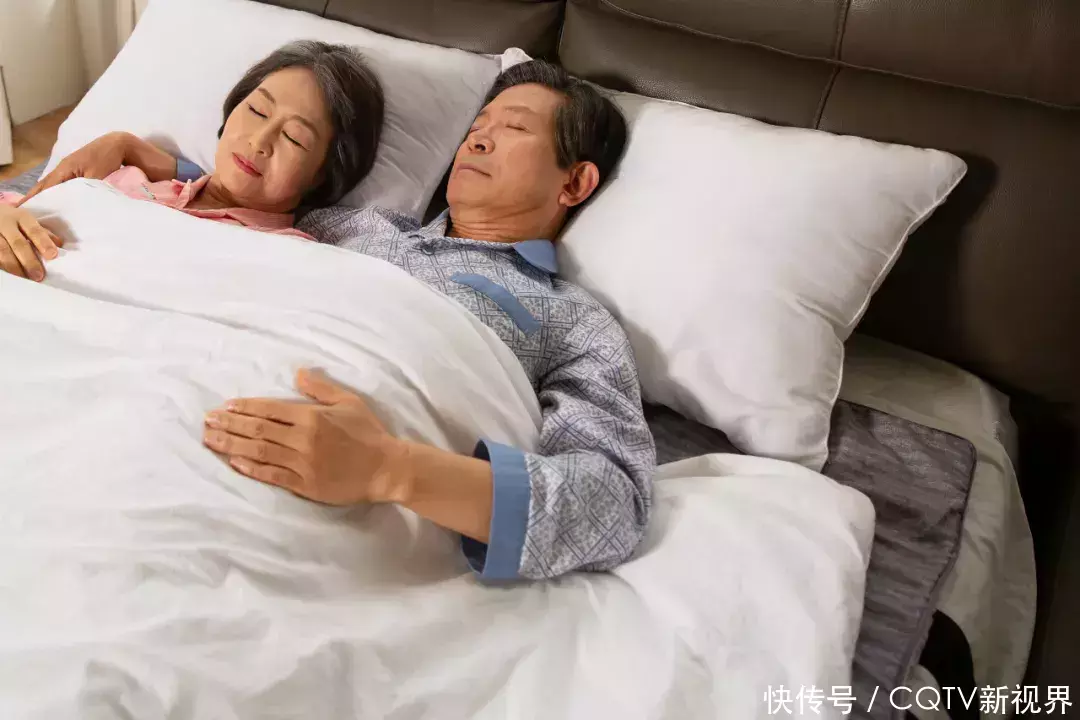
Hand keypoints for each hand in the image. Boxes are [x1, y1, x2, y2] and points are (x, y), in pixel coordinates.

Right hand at [0, 204, 62, 280]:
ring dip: (13, 266)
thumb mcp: (27, 222)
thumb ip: (43, 233)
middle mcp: (6, 224)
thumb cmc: (13, 221)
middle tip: (38, 275)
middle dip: (29, 260)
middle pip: (18, 243)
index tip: (52, 255)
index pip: (34, 230)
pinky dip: (1, 266)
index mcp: (21, 218)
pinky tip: (9, 274)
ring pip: (2, 251)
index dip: (44, 242)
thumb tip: (60, 245)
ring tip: (24, 278)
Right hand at [18, 131, 132, 204]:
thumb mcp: (95, 176)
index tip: (25, 210)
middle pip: (44, 186)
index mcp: (63, 170)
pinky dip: (54, 192)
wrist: (117, 145)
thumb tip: (78, 206)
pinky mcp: (76, 171)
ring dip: (43, 195)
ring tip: (35, 210)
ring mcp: (68, 169)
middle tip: (24, 212)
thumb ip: (85, 190)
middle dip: (34, 198)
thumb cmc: (106, 158)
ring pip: (51, 184)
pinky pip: (60, 183)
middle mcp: (62, 169)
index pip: (45, 188)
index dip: (35, 199)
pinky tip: (54, 201)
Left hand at [203, 368, 411, 504]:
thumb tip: (297, 373)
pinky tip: (233, 462)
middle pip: (257, 429)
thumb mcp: (349, 402)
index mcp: (312, 417)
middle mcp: (303, 439)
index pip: (269, 409)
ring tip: (210, 439)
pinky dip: (250, 468)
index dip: (244, 407)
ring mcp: (302, 463)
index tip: (225, 406)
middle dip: (229, 423)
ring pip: (258, 451)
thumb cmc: (369, 433)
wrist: (386, 469)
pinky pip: (271, 475)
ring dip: (231, 444)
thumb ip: (321, 388)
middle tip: (207, 420)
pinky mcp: (304, 484)